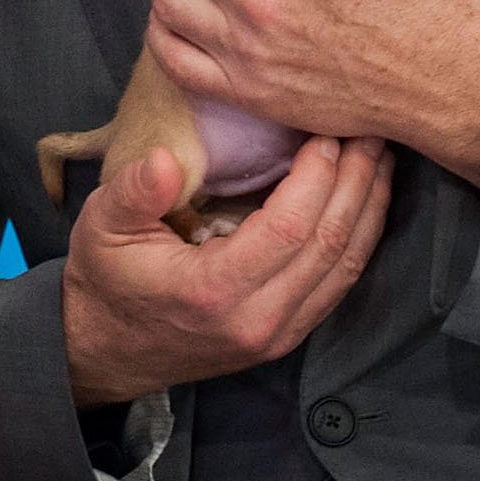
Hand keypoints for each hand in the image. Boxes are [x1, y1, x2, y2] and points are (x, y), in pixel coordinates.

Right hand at [62, 136, 393, 404]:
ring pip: (347, 268)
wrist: (107, 349)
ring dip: (368, 209)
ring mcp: (279, 335)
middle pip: (330, 246)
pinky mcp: (288, 336)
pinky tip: (365, 201)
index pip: (287, 227)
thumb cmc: (107, 279)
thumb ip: (134, 191)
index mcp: (213, 291)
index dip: (316, 177)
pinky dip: (360, 238)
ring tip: (378, 159)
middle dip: (356, 183)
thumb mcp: (101, 225)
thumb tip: (166, 160)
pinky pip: (339, 284)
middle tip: (368, 132)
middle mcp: (257, 320)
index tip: (325, 133)